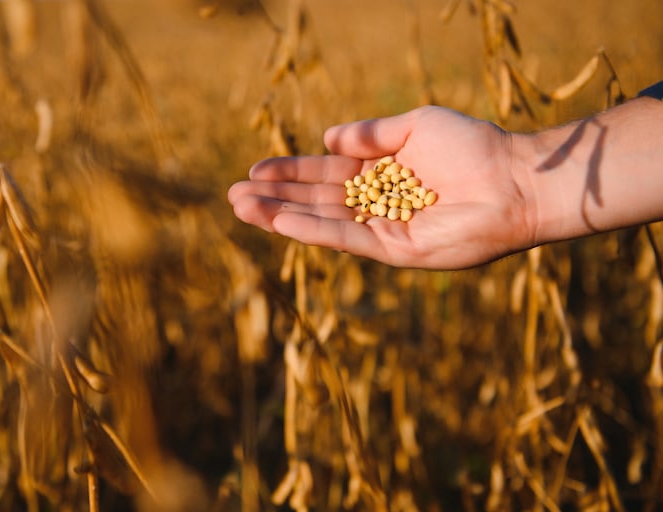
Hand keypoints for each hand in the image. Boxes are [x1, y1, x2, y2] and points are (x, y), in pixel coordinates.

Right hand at [228, 106, 534, 268]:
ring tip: (243, 209)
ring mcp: (383, 229)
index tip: (254, 171)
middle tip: (232, 196)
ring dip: (281, 216)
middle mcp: (376, 204)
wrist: (512, 179)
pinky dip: (313, 231)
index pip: (324, 175)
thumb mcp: (415, 126)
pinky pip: (347, 239)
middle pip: (315, 202)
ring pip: (322, 222)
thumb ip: (370, 134)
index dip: (289, 173)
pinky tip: (282, 223)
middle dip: (274, 198)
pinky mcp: (395, 249)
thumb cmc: (472, 146)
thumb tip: (328, 137)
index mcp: (380, 174)